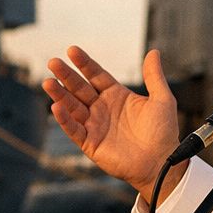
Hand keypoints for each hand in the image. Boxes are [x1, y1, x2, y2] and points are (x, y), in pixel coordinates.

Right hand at [43, 46, 183, 199]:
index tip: (72, 50)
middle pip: (80, 88)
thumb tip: (153, 52)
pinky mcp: (90, 143)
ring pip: (72, 107)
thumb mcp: (162, 99)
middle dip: (66, 76)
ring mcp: (95, 126)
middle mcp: (102, 108)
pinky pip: (74, 130)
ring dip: (60, 95)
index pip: (96, 75)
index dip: (84, 64)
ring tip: (48, 82)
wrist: (161, 162)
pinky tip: (56, 107)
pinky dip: (64, 119)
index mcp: (116, 96)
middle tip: (53, 62)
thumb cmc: (163, 133)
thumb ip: (154, 76)